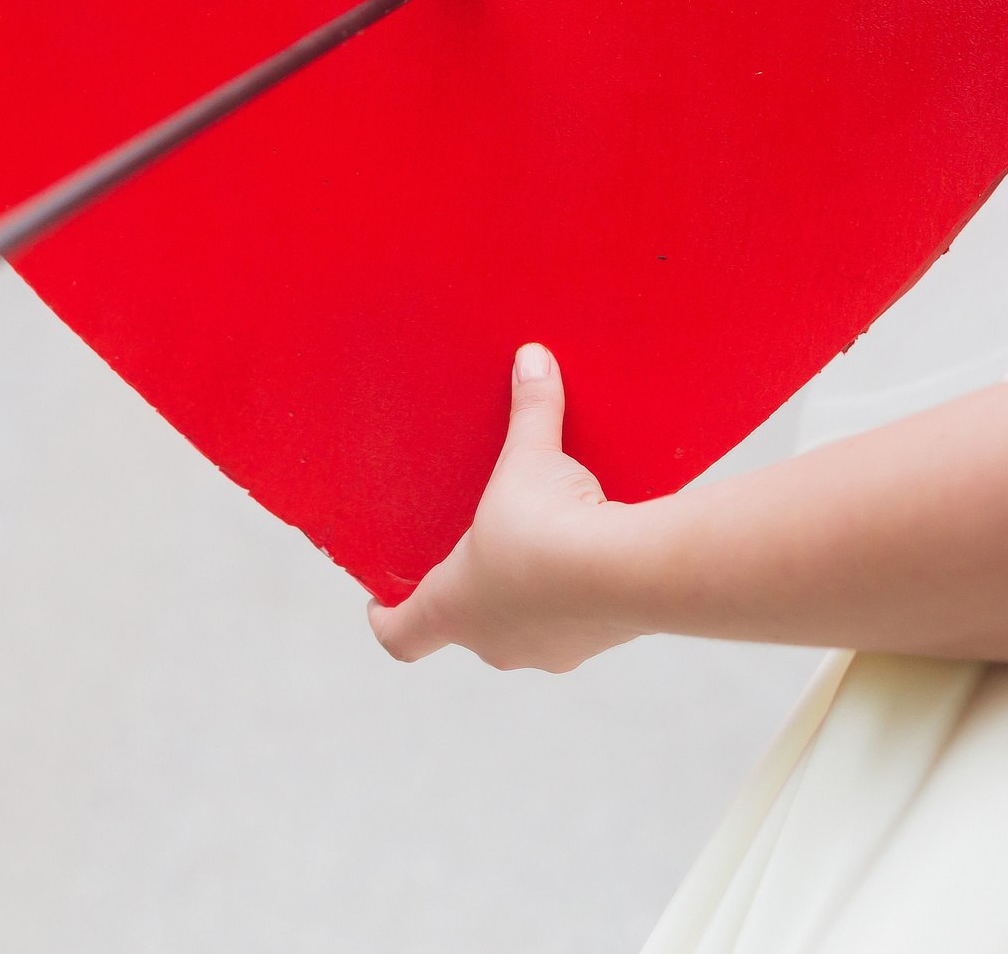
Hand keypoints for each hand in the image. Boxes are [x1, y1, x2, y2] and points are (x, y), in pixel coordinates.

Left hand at [367, 344, 643, 671]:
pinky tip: (591, 561)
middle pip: (467, 627)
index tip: (380, 602)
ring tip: (540, 551)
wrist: (627, 573)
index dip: (387, 618)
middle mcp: (493, 643)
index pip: (402, 634)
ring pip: (524, 628)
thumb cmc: (547, 524)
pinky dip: (576, 599)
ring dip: (527, 598)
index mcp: (452, 605)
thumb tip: (530, 356)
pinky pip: (575, 623)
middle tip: (477, 552)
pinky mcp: (595, 645)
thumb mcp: (528, 460)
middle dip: (472, 593)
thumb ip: (529, 410)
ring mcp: (547, 651)